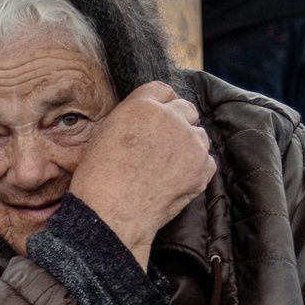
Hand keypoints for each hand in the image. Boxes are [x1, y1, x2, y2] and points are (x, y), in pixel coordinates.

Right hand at [66, 82, 213, 268]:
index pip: (163, 90)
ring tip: (165, 168)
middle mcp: (169, 117)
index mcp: (140, 106)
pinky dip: (196, 169)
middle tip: (161, 147)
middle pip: (186, 109)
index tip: (156, 120)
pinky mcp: (202, 166)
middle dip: (177, 123)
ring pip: (199, 135)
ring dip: (188, 146)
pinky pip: (207, 160)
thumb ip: (132, 119)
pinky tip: (174, 181)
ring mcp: (189, 141)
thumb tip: (148, 122)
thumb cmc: (98, 180)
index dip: (160, 105)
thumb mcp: (105, 136)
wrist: (110, 214)